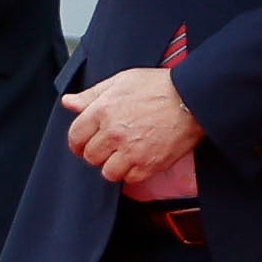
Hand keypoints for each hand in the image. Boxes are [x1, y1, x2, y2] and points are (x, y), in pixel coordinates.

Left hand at [65, 65, 203, 189]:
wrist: (192, 99)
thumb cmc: (159, 87)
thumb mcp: (121, 81)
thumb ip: (92, 95)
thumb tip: (69, 102)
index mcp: (103, 110)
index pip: (75, 137)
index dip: (78, 142)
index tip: (83, 144)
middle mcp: (113, 133)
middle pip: (90, 156)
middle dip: (97, 152)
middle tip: (109, 146)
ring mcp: (131, 151)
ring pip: (107, 172)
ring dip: (113, 165)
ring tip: (124, 154)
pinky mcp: (148, 165)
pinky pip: (129, 179)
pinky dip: (132, 172)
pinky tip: (139, 158)